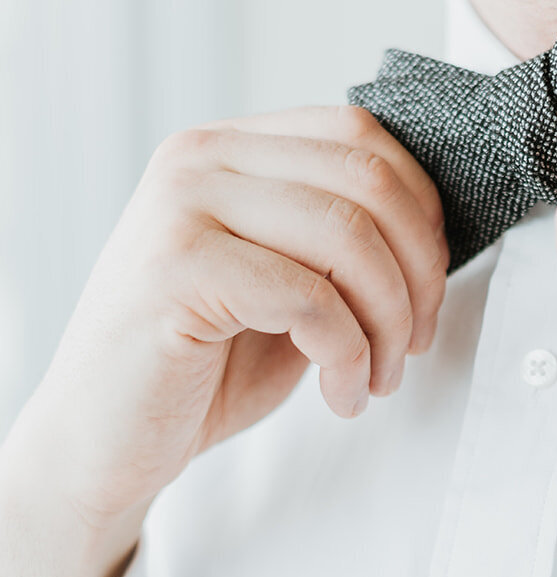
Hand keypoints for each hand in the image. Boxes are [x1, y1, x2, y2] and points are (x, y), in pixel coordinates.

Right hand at [11, 105, 448, 541]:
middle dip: (418, 273)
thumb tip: (434, 235)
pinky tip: (340, 396)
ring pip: (350, 237)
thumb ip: (340, 243)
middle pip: (369, 180)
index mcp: (230, 148)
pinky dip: (348, 357)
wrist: (101, 441)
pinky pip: (312, 299)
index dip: (422, 213)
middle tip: (413, 343)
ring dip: (388, 322)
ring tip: (378, 378)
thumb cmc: (199, 368)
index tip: (427, 289)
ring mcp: (182, 206)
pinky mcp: (178, 268)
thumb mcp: (286, 284)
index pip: (361, 135)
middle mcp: (201, 159)